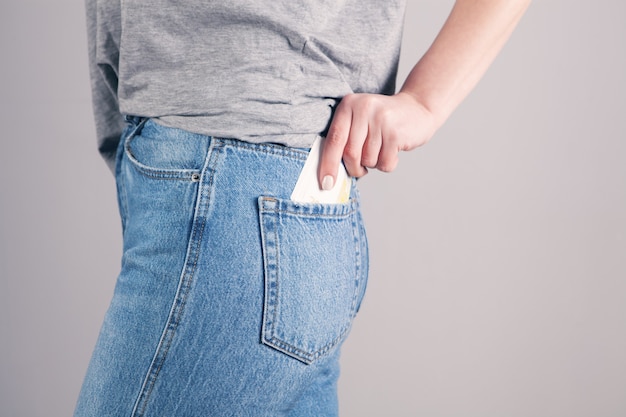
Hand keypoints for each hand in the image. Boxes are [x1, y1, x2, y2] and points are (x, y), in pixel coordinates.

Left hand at [318, 91, 434, 189]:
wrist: (418, 107)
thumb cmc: (383, 121)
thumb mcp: (359, 120)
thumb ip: (344, 139)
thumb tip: (330, 174)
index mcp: (348, 105)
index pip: (333, 139)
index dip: (328, 164)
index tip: (326, 183)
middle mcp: (363, 108)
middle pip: (350, 153)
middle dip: (354, 168)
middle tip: (361, 169)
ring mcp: (381, 120)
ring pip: (368, 160)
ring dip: (373, 164)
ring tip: (381, 150)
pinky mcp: (396, 133)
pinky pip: (384, 163)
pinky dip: (387, 164)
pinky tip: (392, 151)